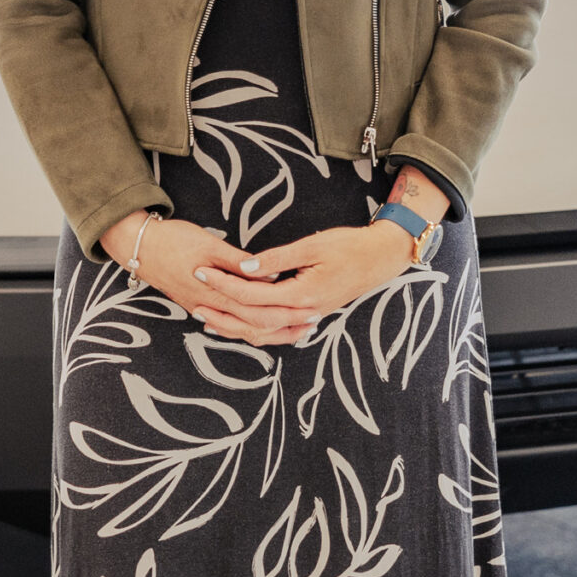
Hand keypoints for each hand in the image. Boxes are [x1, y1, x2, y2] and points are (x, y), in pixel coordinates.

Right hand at [97, 213, 320, 346]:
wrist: (139, 247)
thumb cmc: (174, 239)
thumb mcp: (209, 244)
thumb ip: (239, 262)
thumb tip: (269, 276)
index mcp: (215, 292)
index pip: (258, 311)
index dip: (286, 312)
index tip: (310, 309)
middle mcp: (209, 307)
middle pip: (254, 326)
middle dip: (286, 326)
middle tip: (312, 321)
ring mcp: (202, 309)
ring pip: (240, 330)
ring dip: (269, 332)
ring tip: (295, 329)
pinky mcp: (197, 306)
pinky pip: (227, 326)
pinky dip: (246, 330)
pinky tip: (260, 328)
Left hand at [195, 222, 416, 327]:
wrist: (381, 258)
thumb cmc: (350, 246)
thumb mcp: (312, 245)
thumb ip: (277, 259)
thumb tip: (245, 266)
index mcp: (302, 295)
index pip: (252, 295)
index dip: (225, 284)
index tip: (202, 271)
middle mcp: (304, 312)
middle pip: (253, 320)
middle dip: (222, 310)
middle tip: (195, 299)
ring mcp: (309, 317)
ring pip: (265, 332)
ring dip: (235, 327)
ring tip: (208, 319)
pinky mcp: (311, 314)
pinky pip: (277, 330)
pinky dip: (255, 330)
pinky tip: (240, 324)